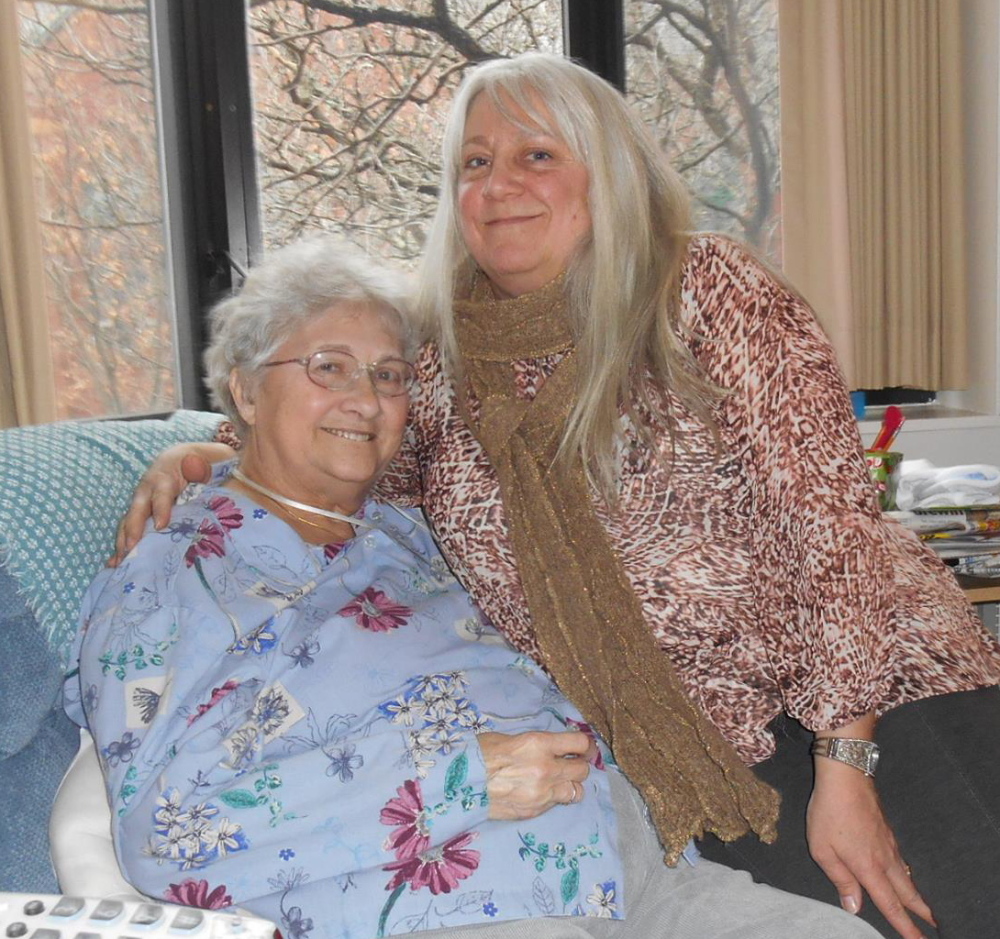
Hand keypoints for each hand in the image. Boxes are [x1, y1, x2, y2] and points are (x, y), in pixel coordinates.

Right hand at [110, 444, 231, 565]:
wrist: (183, 460)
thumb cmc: (196, 464)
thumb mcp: (202, 462)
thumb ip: (200, 467)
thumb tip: (195, 466)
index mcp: (164, 476)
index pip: (162, 493)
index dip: (161, 509)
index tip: (160, 526)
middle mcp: (146, 490)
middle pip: (138, 510)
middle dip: (134, 530)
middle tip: (132, 550)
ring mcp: (141, 504)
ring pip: (128, 522)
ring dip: (123, 542)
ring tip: (120, 563)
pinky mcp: (140, 516)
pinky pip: (128, 530)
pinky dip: (121, 546)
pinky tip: (115, 564)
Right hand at [477, 730, 594, 820]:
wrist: (461, 786)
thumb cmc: (480, 755)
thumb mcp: (509, 739)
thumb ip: (535, 745)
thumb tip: (551, 748)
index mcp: (539, 744)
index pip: (579, 744)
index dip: (586, 746)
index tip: (585, 749)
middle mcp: (546, 768)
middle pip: (583, 769)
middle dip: (579, 766)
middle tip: (571, 764)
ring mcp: (543, 793)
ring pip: (576, 791)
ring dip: (571, 785)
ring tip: (560, 782)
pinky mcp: (536, 811)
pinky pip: (556, 804)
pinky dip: (554, 798)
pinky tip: (541, 793)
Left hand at [807, 758, 935, 937]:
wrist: (845, 776)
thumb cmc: (828, 812)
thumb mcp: (822, 849)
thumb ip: (840, 879)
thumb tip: (855, 906)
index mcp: (868, 867)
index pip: (889, 904)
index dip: (904, 925)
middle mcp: (884, 859)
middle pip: (907, 892)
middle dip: (921, 912)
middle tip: (935, 926)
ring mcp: (889, 843)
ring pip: (907, 875)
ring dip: (918, 894)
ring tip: (925, 907)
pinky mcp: (887, 830)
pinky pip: (902, 860)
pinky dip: (909, 874)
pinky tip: (906, 874)